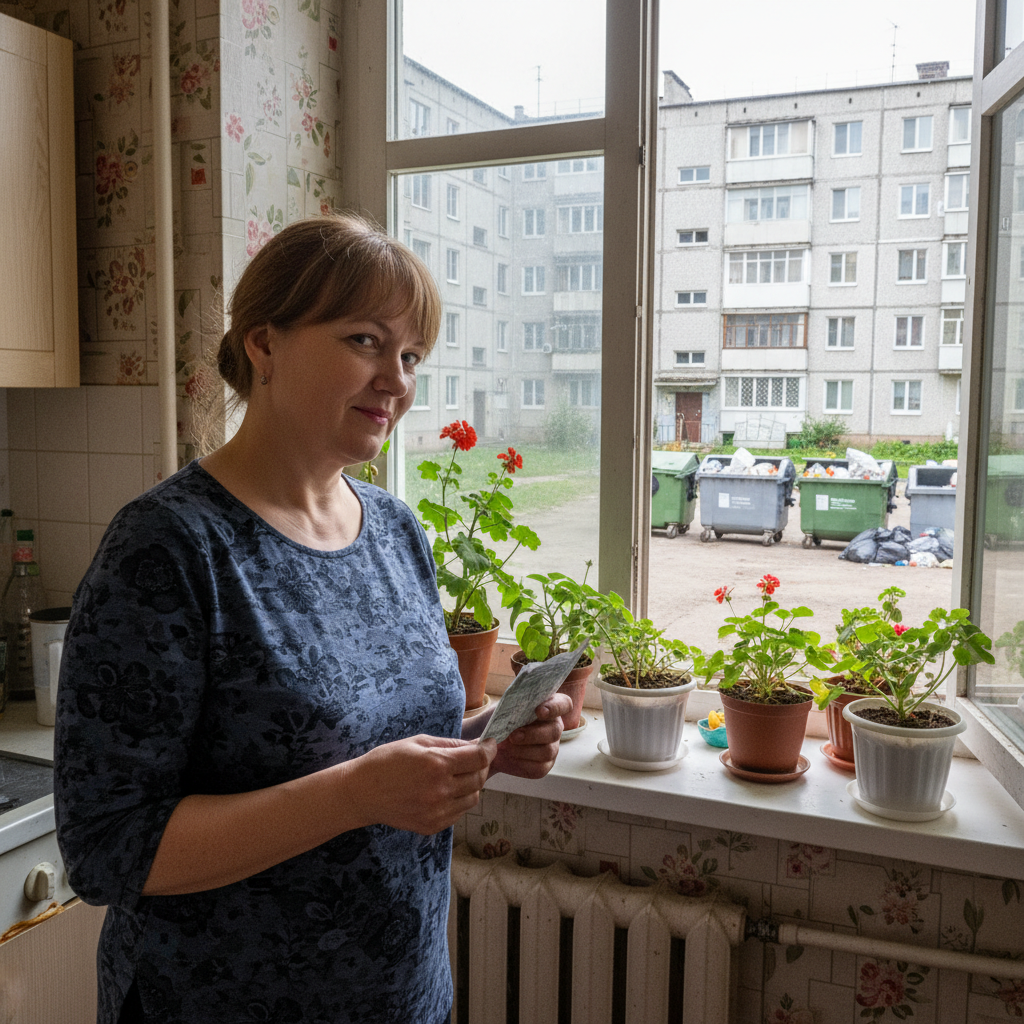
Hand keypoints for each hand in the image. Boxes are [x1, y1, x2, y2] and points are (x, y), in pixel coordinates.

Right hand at [349, 734, 496, 834]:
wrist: (362, 792)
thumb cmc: (387, 761)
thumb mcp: (418, 742)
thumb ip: (450, 744)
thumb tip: (475, 744)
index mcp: (437, 764)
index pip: (479, 758)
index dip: (489, 749)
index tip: (490, 744)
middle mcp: (440, 790)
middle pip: (479, 778)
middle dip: (481, 766)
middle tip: (474, 759)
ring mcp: (437, 811)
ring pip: (473, 798)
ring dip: (472, 785)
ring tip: (458, 776)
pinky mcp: (432, 825)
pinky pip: (459, 813)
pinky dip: (459, 801)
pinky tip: (446, 791)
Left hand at [489, 694, 572, 778]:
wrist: (491, 742)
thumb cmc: (500, 719)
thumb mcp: (504, 709)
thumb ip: (513, 706)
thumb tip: (513, 709)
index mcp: (549, 706)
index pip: (564, 704)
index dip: (555, 707)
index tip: (539, 711)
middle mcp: (554, 726)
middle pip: (555, 731)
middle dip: (533, 734)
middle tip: (513, 736)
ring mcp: (552, 747)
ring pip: (547, 751)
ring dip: (525, 750)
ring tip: (508, 747)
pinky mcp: (544, 765)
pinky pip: (539, 768)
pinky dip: (521, 763)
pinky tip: (509, 757)